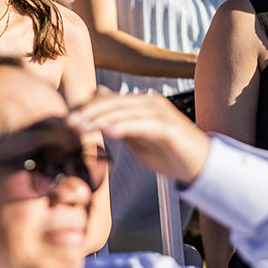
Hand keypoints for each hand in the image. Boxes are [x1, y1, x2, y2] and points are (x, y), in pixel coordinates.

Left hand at [67, 90, 210, 185]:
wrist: (200, 166)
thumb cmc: (168, 152)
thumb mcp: (137, 137)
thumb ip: (118, 123)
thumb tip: (97, 103)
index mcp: (141, 104)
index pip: (109, 101)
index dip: (86, 109)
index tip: (66, 119)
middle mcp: (151, 103)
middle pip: (114, 104)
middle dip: (89, 113)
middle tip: (68, 123)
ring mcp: (161, 114)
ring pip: (125, 112)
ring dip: (101, 119)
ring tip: (82, 127)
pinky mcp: (169, 128)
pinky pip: (143, 125)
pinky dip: (125, 126)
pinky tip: (109, 132)